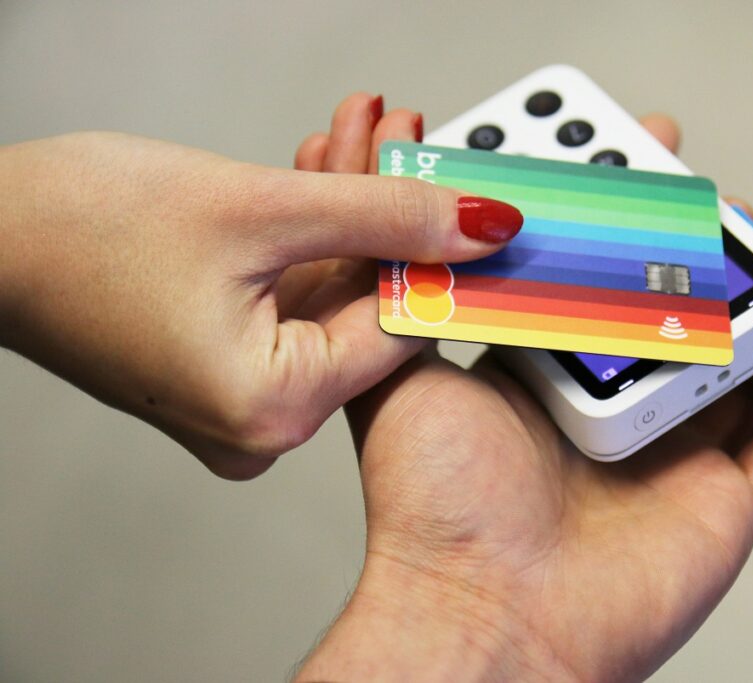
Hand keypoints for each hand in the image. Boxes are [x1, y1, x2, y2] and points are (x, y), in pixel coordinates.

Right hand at [0, 94, 521, 478]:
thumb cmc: (79, 232)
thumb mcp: (261, 211)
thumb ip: (383, 216)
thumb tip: (480, 226)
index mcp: (272, 410)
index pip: (399, 329)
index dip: (438, 253)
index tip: (466, 195)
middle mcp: (261, 422)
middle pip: (364, 305)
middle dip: (386, 211)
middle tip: (405, 140)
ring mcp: (244, 396)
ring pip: (331, 291)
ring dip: (351, 209)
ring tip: (371, 131)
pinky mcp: (228, 363)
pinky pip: (293, 296)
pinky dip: (312, 234)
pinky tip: (331, 167)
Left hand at [295, 116, 752, 680]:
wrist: (479, 615)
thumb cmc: (434, 509)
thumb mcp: (403, 376)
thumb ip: (405, 301)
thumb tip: (404, 228)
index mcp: (547, 381)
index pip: (595, 283)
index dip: (616, 219)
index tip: (623, 152)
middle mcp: (612, 411)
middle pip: (673, 312)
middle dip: (692, 243)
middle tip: (698, 180)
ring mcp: (674, 452)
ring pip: (737, 358)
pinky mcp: (727, 497)